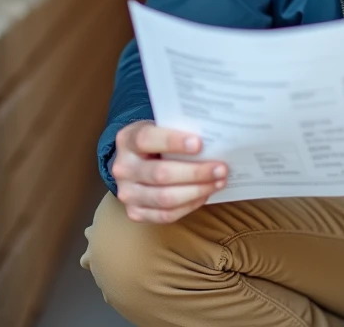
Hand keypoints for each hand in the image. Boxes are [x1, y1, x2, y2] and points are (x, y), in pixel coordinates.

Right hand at [111, 120, 227, 223]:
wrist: (133, 163)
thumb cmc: (154, 143)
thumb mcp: (159, 129)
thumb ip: (178, 131)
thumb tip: (213, 141)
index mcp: (127, 140)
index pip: (147, 139)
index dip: (173, 142)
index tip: (199, 144)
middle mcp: (122, 168)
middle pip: (161, 174)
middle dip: (195, 172)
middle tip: (221, 168)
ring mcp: (127, 193)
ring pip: (165, 198)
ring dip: (197, 191)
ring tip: (218, 182)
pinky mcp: (135, 212)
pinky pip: (166, 215)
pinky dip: (189, 206)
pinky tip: (204, 195)